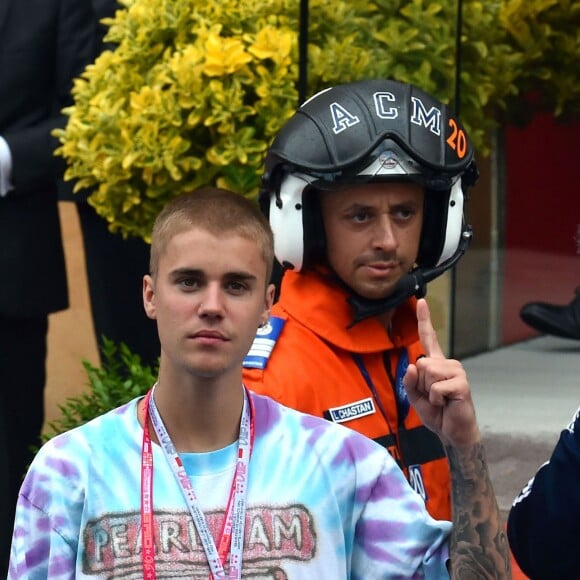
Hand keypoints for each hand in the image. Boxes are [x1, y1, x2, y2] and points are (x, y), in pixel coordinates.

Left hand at [403, 298, 479, 447]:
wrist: (452, 432)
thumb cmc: (436, 413)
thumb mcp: (415, 397)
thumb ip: (409, 381)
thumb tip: (413, 364)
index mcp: (436, 363)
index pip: (428, 338)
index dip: (424, 319)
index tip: (420, 301)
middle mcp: (448, 363)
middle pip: (421, 363)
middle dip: (421, 384)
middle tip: (433, 397)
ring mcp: (457, 371)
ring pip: (428, 373)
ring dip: (429, 392)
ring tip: (441, 400)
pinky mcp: (462, 383)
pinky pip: (436, 387)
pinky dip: (436, 399)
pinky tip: (447, 404)